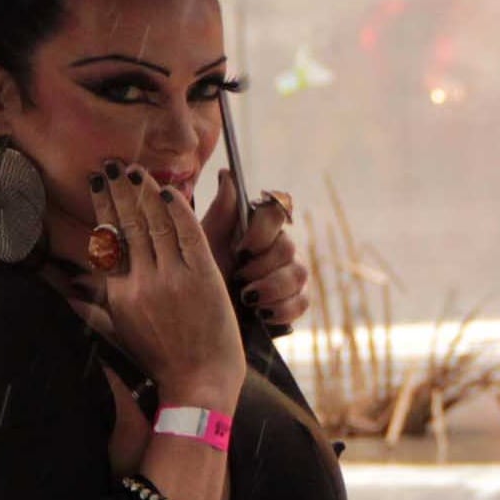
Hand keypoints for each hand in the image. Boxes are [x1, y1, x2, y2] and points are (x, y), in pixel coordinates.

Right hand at [91, 161, 246, 411]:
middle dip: (119, 191)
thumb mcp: (118, 333)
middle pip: (129, 225)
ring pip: (156, 225)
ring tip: (135, 171)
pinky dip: (179, 211)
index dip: (104, 208)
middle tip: (111, 164)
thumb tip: (65, 291)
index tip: (98, 184)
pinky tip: (169, 192)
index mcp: (120, 294)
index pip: (109, 240)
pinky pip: (189, 235)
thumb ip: (92, 308)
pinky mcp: (204, 279)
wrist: (199, 382)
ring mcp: (174, 279)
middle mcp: (142, 282)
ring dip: (145, 193)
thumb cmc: (161, 360)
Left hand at [205, 168, 308, 330]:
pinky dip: (281, 309)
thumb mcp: (203, 247)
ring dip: (271, 289)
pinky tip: (263, 315)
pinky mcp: (295, 302)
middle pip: (288, 246)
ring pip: (299, 273)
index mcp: (256, 231)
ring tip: (247, 299)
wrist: (201, 326)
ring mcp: (289, 276)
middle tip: (240, 279)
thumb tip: (227, 173)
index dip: (263, 231)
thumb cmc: (197, 282)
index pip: (276, 212)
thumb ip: (220, 213)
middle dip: (263, 267)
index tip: (244, 248)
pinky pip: (303, 301)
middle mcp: (276, 250)